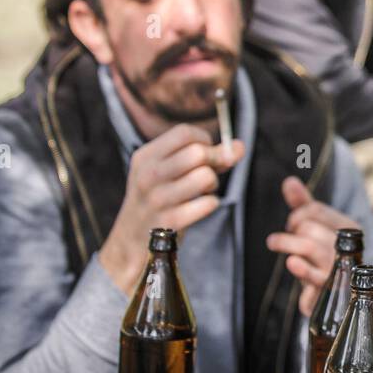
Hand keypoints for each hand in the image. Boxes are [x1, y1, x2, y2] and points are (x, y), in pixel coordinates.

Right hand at [100, 124, 242, 293]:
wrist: (132, 239)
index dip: (205, 140)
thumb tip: (239, 147)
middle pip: (197, 153)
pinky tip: (200, 207)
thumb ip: (206, 156)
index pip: (184, 133)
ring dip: (212, 183)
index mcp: (146, 157)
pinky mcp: (170, 222)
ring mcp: (158, 200)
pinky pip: (208, 203)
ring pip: (205, 176)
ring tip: (203, 190)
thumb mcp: (169, 171)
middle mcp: (148, 175)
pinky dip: (211, 203)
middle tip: (209, 172)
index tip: (206, 151)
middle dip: (213, 161)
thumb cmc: (159, 197)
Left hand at [267, 176, 362, 315]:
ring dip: (287, 243)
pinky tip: (291, 263)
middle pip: (309, 227)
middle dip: (292, 231)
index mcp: (350, 228)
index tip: (291, 225)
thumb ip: (303, 205)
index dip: (297, 214)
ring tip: (274, 243)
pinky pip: (312, 275)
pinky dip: (299, 268)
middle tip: (286, 239)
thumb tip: (289, 181)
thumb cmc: (325, 255)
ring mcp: (340, 268)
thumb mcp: (316, 229)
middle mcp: (348, 246)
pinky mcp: (329, 288)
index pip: (316, 210)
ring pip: (308, 246)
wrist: (337, 296)